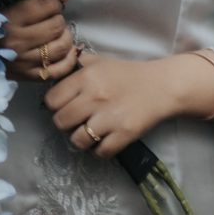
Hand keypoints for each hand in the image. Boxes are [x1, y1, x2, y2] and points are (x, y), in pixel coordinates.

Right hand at [0, 0, 80, 82]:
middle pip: (56, 26)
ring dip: (64, 37)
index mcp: (8, 19)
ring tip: (56, 35)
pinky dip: (67, 59)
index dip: (53, 3)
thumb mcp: (7, 4)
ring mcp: (23, 62)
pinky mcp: (28, 77)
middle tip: (52, 20)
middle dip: (58, 20)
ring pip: (61, 47)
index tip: (49, 5)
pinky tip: (64, 51)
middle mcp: (16, 42)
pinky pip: (59, 70)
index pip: (47, 5)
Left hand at [44, 53, 188, 157]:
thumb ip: (77, 65)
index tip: (64, 106)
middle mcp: (95, 97)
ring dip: (81, 139)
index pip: (51, 100)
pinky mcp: (124, 134)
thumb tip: (55, 70)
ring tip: (89, 133)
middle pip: (60, 122)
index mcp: (86, 77)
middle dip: (66, 124)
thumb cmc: (128, 74)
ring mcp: (110, 117)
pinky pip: (100, 152)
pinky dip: (99, 150)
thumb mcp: (100, 62)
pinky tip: (104, 140)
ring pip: (77, 140)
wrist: (162, 86)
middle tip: (77, 121)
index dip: (55, 106)